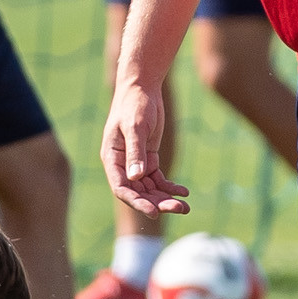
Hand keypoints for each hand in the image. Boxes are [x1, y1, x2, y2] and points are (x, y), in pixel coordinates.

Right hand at [103, 76, 186, 213]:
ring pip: (149, 189)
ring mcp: (135, 162)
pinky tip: (184, 191)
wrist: (142, 87)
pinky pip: (158, 179)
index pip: (121, 188)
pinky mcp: (148, 158)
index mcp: (112, 158)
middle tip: (179, 209)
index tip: (153, 212)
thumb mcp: (136, 127)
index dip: (136, 202)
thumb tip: (135, 178)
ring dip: (166, 198)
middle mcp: (122, 164)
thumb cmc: (135, 104)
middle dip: (157, 202)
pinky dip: (170, 186)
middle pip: (138, 192)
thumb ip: (135, 152)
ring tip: (185, 206)